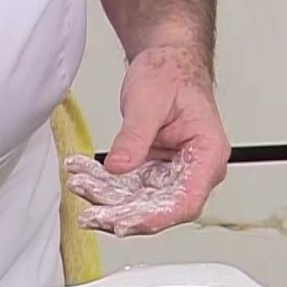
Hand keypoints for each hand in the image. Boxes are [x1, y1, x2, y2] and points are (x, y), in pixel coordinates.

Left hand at [70, 45, 229, 236]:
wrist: (166, 62)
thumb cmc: (172, 74)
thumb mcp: (149, 101)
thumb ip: (134, 136)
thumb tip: (118, 167)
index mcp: (207, 155)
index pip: (186, 202)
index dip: (155, 218)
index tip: (124, 223)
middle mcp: (194, 171)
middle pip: (160, 210)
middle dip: (122, 215)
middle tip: (91, 215)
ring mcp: (173, 174)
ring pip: (140, 204)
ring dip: (107, 202)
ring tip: (79, 186)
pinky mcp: (153, 173)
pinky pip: (128, 189)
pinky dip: (104, 187)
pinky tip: (82, 178)